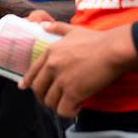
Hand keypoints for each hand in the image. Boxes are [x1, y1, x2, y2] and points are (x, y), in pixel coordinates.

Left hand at [18, 22, 137, 117]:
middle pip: (38, 89)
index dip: (28, 81)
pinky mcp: (73, 92)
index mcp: (50, 52)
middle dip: (43, 97)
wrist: (113, 50)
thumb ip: (56, 27)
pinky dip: (69, 112)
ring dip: (58, 106)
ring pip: (50, 102)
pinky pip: (63, 110)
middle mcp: (52, 66)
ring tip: (69, 104)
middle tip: (53, 101)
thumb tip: (42, 25)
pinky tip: (77, 108)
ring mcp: (61, 80)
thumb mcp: (73, 30)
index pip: (32, 71)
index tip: (24, 87)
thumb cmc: (98, 40)